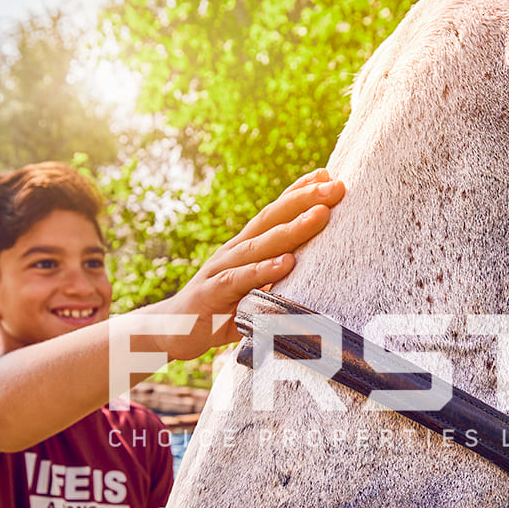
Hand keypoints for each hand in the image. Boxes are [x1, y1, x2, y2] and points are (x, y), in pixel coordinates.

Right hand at [163, 169, 343, 357]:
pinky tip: (286, 263)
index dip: (299, 192)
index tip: (329, 176)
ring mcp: (221, 269)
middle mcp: (234, 251)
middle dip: (305, 200)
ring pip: (260, 244)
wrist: (171, 330)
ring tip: (321, 215)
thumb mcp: (255, 291)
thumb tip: (318, 275)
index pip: (275, 213)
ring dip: (292, 229)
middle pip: (272, 219)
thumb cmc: (221, 310)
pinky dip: (263, 270)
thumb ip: (279, 279)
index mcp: (246, 247)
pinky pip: (240, 279)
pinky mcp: (212, 293)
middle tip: (336, 186)